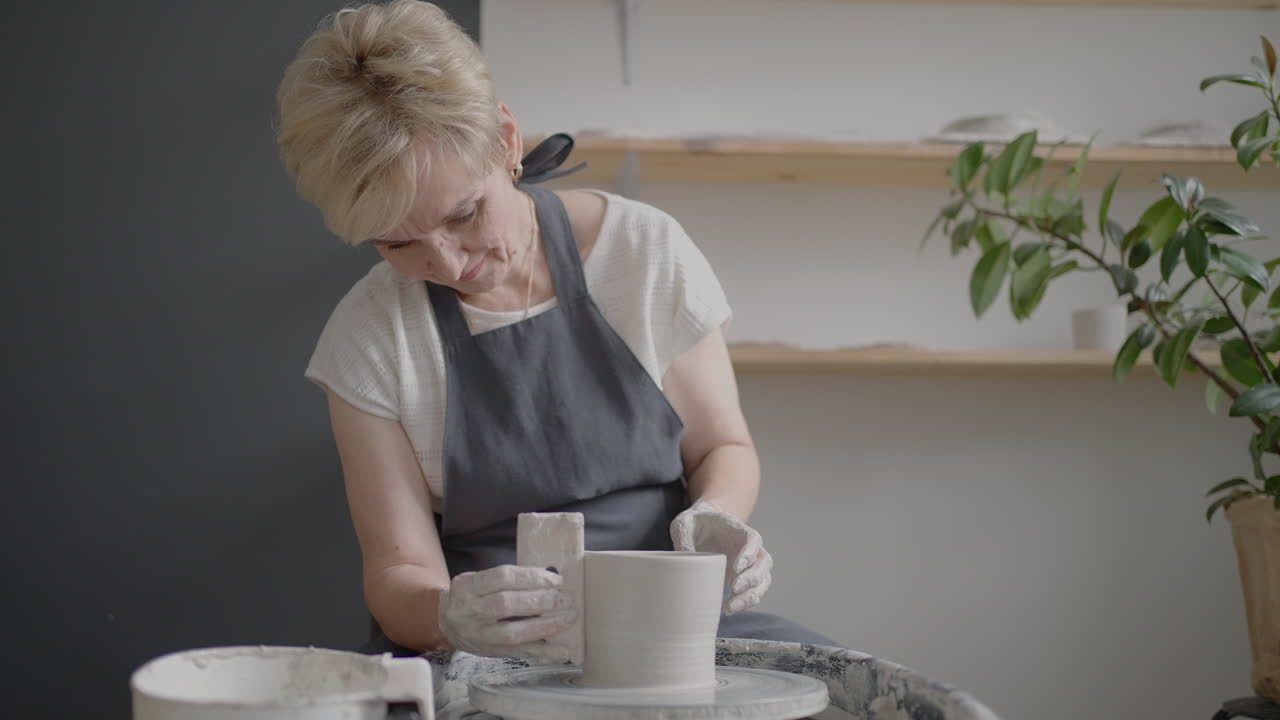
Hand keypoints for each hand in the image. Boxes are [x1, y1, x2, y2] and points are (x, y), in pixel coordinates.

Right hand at [437, 565, 576, 662]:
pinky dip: (542, 652)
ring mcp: (479, 635)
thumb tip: (549, 578)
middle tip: (566, 599)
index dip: (530, 577)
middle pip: (506, 604)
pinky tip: (562, 651)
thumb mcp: (478, 580)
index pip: (502, 577)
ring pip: (512, 633)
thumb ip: (507, 580)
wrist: (444, 623)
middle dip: (540, 601)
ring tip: (567, 618)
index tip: (555, 579)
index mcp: (469, 586)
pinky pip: (518, 654)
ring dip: (544, 626)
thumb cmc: (471, 597)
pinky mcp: (490, 653)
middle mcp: (470, 611)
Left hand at [670, 500, 772, 614]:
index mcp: (739, 530)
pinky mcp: (745, 579)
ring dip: (750, 596)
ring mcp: (750, 564)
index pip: (753, 540)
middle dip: (751, 578)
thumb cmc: (695, 524)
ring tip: (730, 607)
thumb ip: (683, 538)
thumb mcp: (683, 524)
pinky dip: (744, 603)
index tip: (737, 567)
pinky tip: (728, 609)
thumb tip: (684, 561)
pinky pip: (753, 592)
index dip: (749, 553)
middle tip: (734, 588)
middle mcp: (751, 547)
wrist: (701, 527)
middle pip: (763, 563)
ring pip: (763, 581)